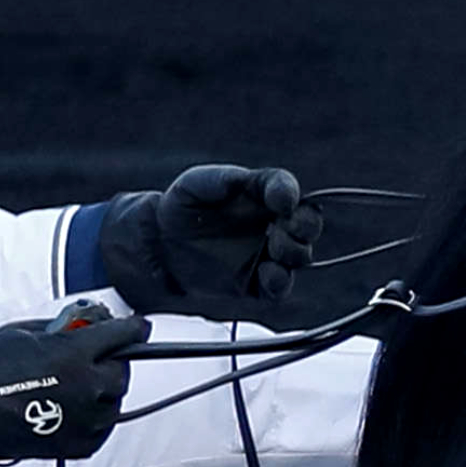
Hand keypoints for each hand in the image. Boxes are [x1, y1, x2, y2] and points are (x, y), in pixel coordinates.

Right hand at [0, 300, 147, 466]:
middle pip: (122, 371)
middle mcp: (88, 387)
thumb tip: (86, 327)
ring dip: (102, 391)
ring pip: (115, 401)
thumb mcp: (26, 331)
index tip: (140, 327)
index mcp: (76, 354)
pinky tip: (74, 409)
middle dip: (111, 362)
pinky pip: (103, 428)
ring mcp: (86, 419)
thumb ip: (64, 329)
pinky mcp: (79, 444)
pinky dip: (95, 418)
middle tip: (92, 361)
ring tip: (75, 387)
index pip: (124, 335)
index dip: (133, 328)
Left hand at [100, 164, 323, 322]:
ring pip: (300, 256)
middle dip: (305, 226)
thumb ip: (225, 179)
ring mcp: (268, 254)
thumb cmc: (181, 207)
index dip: (290, 193)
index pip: (287, 189)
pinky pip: (280, 287)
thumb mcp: (196, 184)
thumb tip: (255, 183)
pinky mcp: (256, 284)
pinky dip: (280, 282)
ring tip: (274, 249)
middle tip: (285, 227)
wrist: (158, 246)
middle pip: (307, 224)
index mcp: (262, 194)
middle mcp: (272, 224)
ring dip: (295, 252)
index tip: (282, 201)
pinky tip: (270, 274)